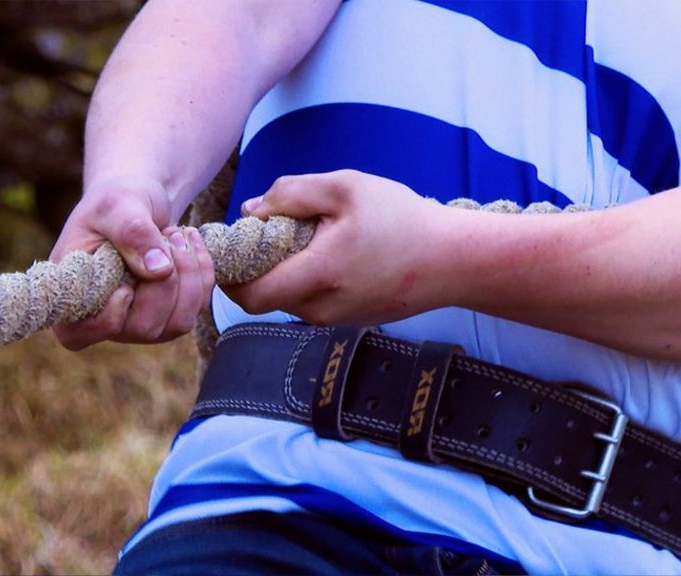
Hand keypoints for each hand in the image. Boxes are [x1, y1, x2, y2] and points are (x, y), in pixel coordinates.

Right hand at [49, 175, 214, 349]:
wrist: (136, 201)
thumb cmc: (114, 203)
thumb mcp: (116, 204)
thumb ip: (131, 232)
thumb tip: (160, 270)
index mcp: (73, 294)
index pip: (78, 334)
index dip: (108, 319)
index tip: (126, 286)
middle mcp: (104, 318)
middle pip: (143, 328)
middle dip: (165, 282)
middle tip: (167, 235)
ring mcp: (139, 322)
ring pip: (177, 323)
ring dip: (188, 275)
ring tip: (178, 235)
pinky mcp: (169, 315)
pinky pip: (196, 308)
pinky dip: (202, 272)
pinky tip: (191, 243)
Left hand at [224, 170, 453, 325]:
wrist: (452, 260)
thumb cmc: (401, 218)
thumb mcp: (346, 187)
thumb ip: (291, 193)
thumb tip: (251, 211)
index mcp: (318, 276)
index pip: (249, 295)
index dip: (228, 275)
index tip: (229, 246)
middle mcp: (321, 309)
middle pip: (262, 297)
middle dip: (252, 268)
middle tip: (262, 234)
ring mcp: (334, 319)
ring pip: (285, 298)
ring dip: (280, 271)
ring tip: (303, 236)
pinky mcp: (346, 320)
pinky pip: (308, 301)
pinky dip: (302, 278)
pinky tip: (325, 251)